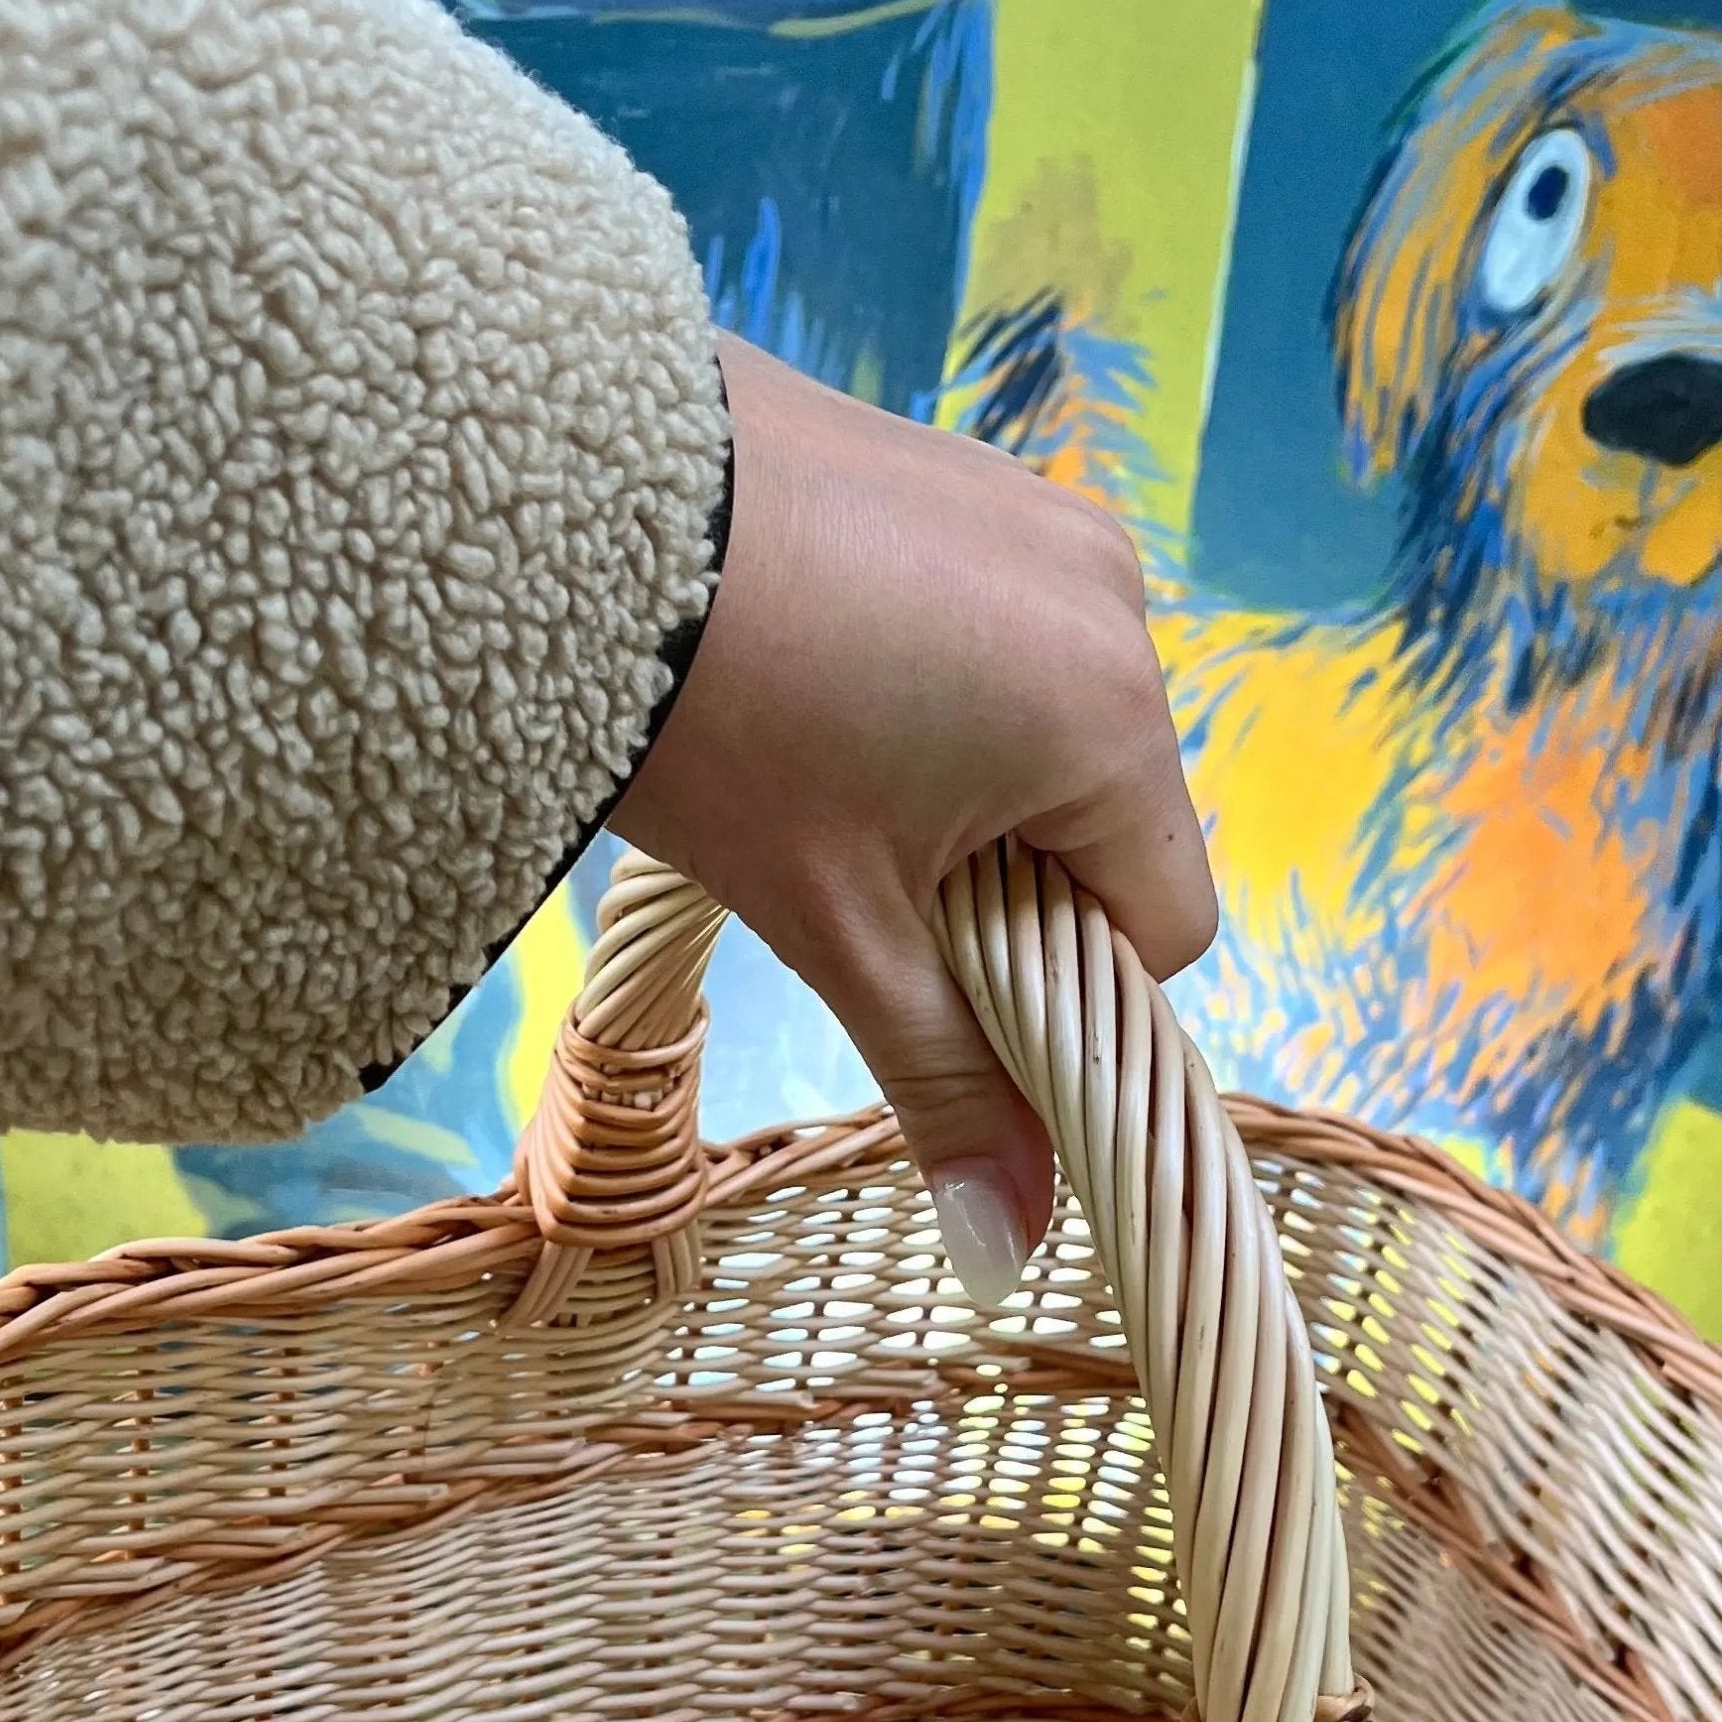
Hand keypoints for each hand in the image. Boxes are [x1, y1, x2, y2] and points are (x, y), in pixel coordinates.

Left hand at [613, 334, 1215, 1306]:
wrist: (555, 494)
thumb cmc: (710, 714)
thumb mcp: (834, 925)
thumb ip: (945, 1082)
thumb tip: (1011, 1251)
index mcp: (1113, 720)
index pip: (1166, 925)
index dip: (1058, 984)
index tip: (933, 962)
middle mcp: (1116, 603)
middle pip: (1110, 819)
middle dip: (1003, 870)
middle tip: (847, 856)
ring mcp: (1043, 519)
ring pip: (1047, 722)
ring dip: (962, 773)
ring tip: (815, 755)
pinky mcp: (971, 470)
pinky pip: (994, 622)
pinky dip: (927, 674)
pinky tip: (809, 668)